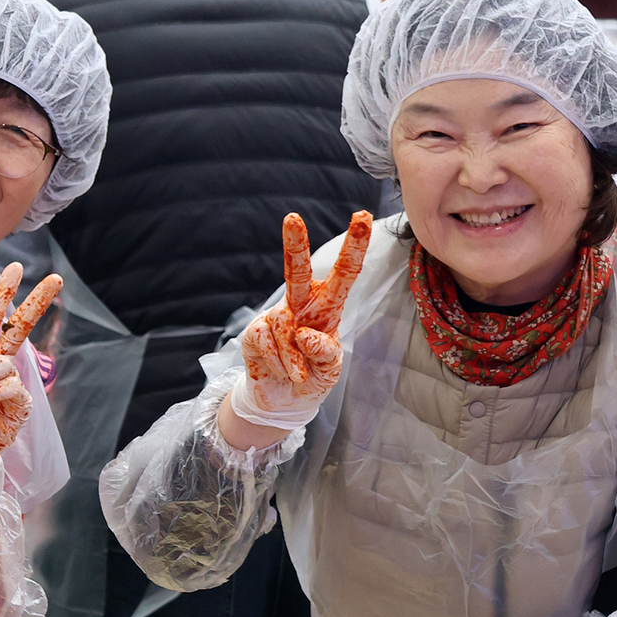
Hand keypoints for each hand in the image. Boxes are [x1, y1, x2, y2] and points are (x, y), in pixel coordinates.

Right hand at [227, 212, 372, 429]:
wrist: (284, 400)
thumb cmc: (314, 376)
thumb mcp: (330, 369)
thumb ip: (325, 352)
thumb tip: (302, 333)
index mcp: (328, 306)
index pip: (344, 273)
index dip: (354, 246)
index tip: (362, 216)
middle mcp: (301, 304)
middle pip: (297, 271)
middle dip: (295, 244)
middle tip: (292, 218)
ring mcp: (276, 316)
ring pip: (284, 323)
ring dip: (294, 359)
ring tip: (298, 373)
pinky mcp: (255, 331)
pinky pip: (268, 343)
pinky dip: (279, 363)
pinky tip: (280, 370)